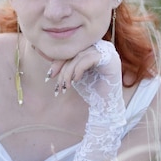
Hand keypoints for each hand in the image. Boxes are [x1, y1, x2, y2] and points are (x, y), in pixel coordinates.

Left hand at [53, 41, 126, 160]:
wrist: (105, 111)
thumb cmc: (91, 94)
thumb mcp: (75, 77)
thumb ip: (66, 66)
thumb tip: (50, 62)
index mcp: (94, 51)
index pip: (72, 49)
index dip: (59, 61)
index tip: (50, 76)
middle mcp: (103, 49)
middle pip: (75, 50)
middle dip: (62, 66)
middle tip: (55, 83)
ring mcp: (109, 54)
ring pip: (80, 55)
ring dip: (68, 71)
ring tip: (64, 87)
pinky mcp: (111, 62)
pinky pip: (89, 58)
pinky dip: (77, 69)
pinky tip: (73, 82)